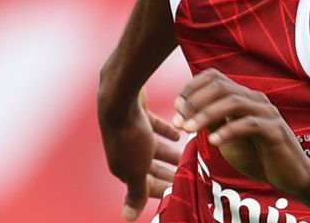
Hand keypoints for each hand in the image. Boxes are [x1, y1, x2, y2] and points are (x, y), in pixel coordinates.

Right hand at [99, 97, 180, 220]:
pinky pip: (154, 126)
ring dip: (169, 153)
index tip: (179, 192)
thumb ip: (136, 192)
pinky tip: (179, 133)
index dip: (161, 190)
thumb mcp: (137, 169)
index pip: (143, 185)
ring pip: (153, 147)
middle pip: (149, 167)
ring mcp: (130, 132)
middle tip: (187, 176)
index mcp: (122, 167)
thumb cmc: (130, 136)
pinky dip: (167, 131)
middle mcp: (123, 151)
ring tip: (187, 155)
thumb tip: (127, 219)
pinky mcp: (137, 115)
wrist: (121, 99)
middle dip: (167, 173)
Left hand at [173, 69, 309, 195]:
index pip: (215, 78)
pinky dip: (228, 131)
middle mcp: (256, 99)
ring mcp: (267, 112)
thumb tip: (188, 111)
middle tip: (177, 121)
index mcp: (243, 97)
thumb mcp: (227, 139)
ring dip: (206, 114)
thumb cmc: (258, 156)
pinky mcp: (275, 130)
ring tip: (188, 129)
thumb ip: (213, 123)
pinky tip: (213, 142)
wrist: (289, 176)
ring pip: (233, 101)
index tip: (176, 107)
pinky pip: (249, 124)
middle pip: (221, 86)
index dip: (192, 88)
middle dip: (195, 101)